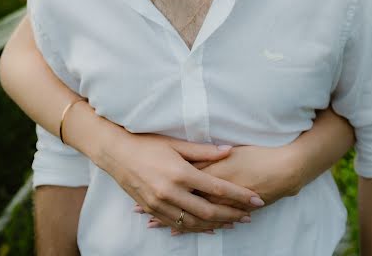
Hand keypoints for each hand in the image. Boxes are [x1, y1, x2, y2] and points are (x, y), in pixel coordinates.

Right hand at [139, 143, 299, 233]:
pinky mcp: (153, 209)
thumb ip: (203, 151)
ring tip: (233, 222)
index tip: (255, 198)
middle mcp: (171, 192)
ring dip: (216, 224)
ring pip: (194, 222)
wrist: (116, 153)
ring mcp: (161, 204)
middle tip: (249, 215)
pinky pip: (178, 224)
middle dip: (232, 214)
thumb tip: (229, 150)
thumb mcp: (175, 143)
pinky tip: (207, 227)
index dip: (239, 195)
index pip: (217, 188)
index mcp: (180, 173)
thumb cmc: (146, 143)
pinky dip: (195, 227)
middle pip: (209, 210)